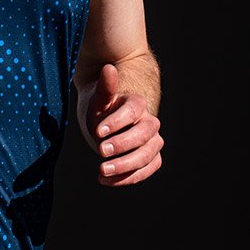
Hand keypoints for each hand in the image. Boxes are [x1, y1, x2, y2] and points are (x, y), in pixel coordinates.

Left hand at [88, 62, 162, 186]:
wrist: (106, 123)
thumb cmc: (102, 109)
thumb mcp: (98, 99)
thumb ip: (104, 88)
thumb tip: (108, 68)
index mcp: (137, 104)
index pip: (133, 112)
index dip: (117, 122)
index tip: (98, 131)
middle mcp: (149, 123)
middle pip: (144, 135)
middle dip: (122, 145)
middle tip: (100, 151)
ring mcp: (152, 142)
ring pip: (148, 155)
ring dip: (126, 165)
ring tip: (101, 171)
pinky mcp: (150, 158)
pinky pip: (147, 169)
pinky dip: (129, 177)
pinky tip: (106, 181)